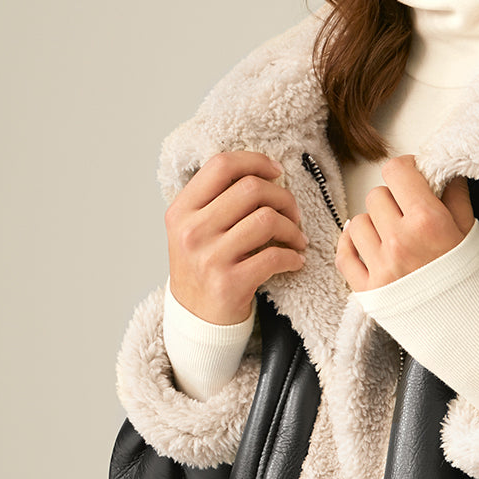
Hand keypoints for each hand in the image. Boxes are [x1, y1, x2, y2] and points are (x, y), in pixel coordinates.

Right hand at [166, 149, 309, 324]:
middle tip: (293, 212)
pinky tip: (294, 260)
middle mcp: (192, 231)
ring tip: (296, 238)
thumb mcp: (193, 228)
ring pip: (267, 220)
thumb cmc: (202, 267)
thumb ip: (216, 199)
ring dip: (292, 228)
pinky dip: (293, 257)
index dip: (255, 161)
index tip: (276, 172)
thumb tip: (262, 173)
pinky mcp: (230, 283)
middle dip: (283, 197)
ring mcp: (210, 257)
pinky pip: (275, 257)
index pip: (221, 165)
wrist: (196, 317)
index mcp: (182, 210)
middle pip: (251, 189)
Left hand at [336, 155, 473, 291]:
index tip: (411, 179)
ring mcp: (380, 266)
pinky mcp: (367, 289)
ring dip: (373, 225)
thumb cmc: (471, 281)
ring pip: (358, 222)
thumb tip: (443, 172)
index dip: (405, 170)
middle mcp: (400, 241)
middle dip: (393, 200)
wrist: (467, 329)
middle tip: (407, 215)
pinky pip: (344, 254)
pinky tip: (366, 246)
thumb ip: (455, 196)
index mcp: (427, 221)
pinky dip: (351, 246)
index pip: (396, 171)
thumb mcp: (471, 232)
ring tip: (392, 237)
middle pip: (377, 195)